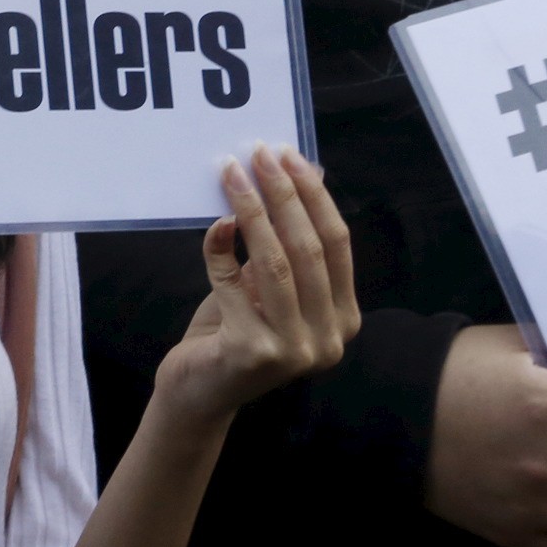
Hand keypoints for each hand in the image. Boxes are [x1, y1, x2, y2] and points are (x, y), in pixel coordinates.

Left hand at [151, 145, 360, 429]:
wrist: (201, 392)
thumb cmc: (236, 330)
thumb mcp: (269, 285)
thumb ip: (288, 242)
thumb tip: (305, 172)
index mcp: (345, 319)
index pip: (337, 245)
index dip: (314, 197)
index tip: (289, 158)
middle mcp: (330, 339)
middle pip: (309, 249)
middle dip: (283, 195)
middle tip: (259, 155)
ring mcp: (294, 349)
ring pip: (275, 263)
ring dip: (251, 210)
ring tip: (231, 175)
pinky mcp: (252, 352)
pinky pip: (232, 283)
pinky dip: (220, 248)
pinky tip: (215, 224)